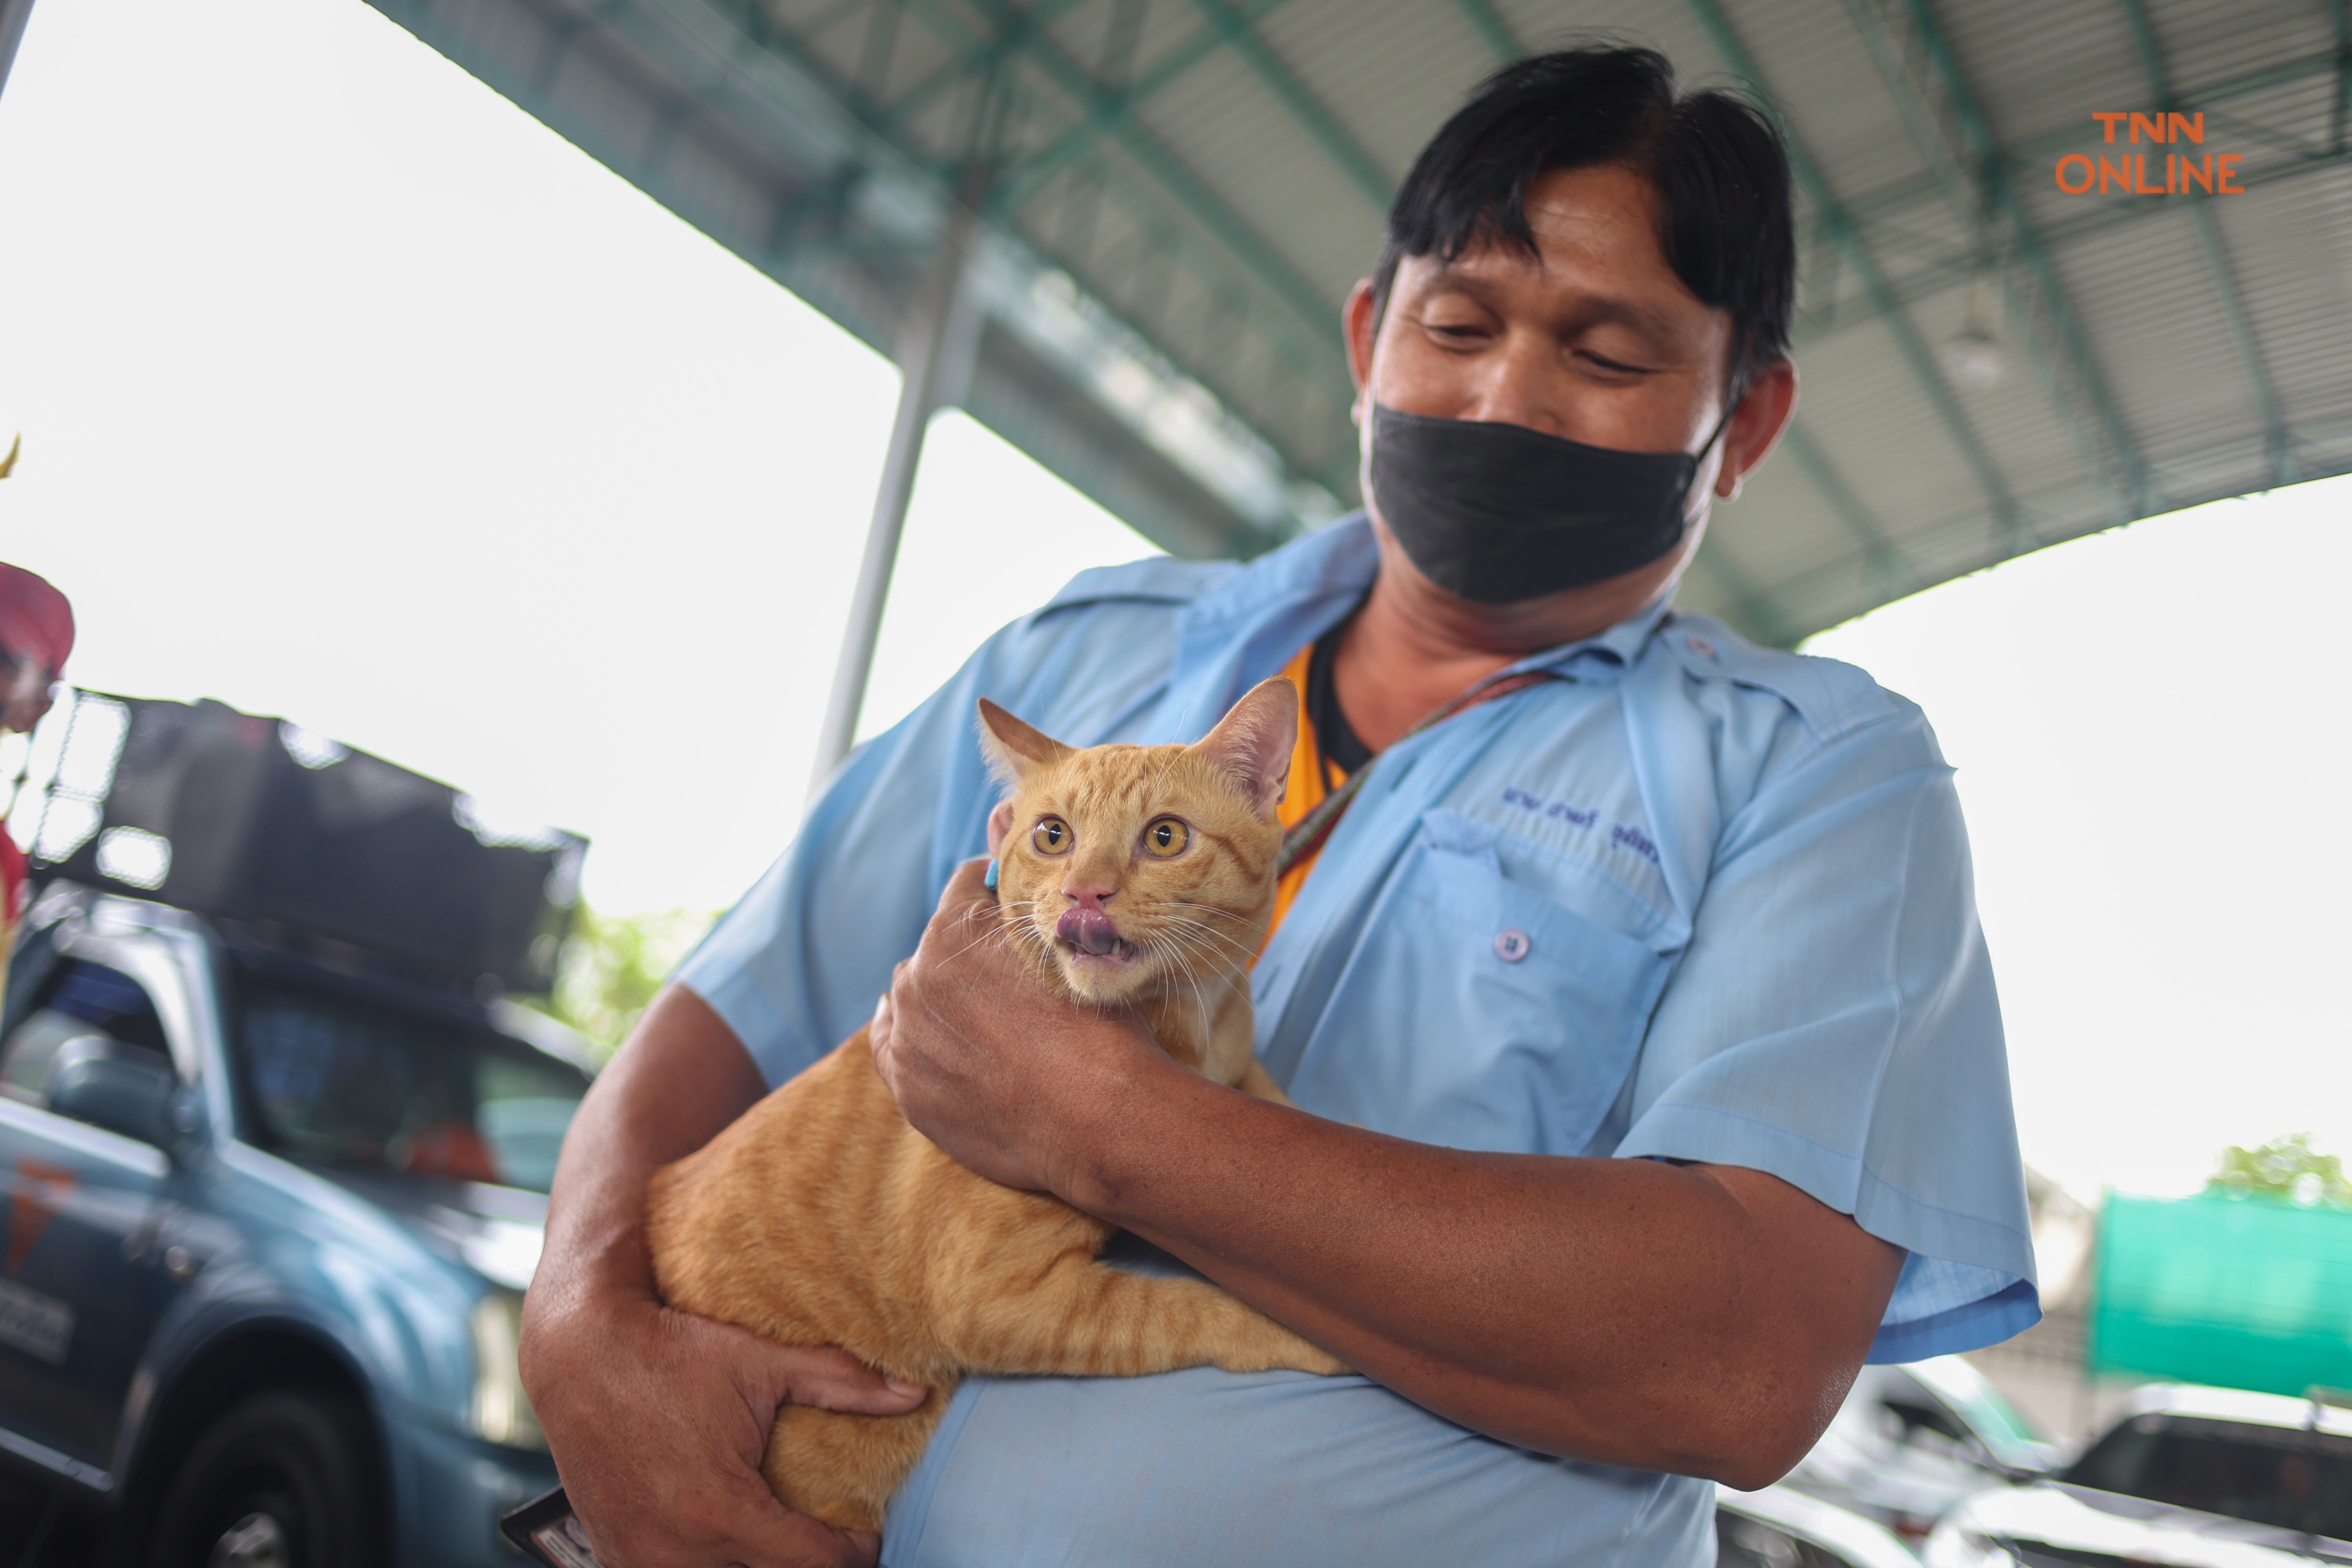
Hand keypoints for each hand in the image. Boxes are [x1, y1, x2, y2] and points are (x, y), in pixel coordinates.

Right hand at [525, 1283, 925, 1566]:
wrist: (578, 1355)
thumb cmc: (672, 1354)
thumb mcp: (761, 1364)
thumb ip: (842, 1383)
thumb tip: (916, 1391)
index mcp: (721, 1511)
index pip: (810, 1564)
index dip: (852, 1555)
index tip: (868, 1539)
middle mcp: (677, 1551)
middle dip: (802, 1567)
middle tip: (827, 1543)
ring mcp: (639, 1561)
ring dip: (753, 1567)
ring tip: (781, 1543)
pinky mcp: (614, 1557)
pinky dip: (706, 1567)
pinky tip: (727, 1546)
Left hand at [867, 857, 1164, 1199]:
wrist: (1097, 1121)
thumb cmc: (1097, 1033)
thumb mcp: (1072, 951)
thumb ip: (1030, 922)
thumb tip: (1015, 902)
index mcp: (955, 930)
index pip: (968, 883)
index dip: (997, 891)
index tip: (1012, 906)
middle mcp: (917, 977)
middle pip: (938, 943)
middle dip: (969, 950)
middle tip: (1010, 975)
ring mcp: (907, 1036)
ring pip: (914, 994)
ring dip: (941, 996)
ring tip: (983, 1018)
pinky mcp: (908, 1088)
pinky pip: (889, 1043)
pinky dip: (907, 1033)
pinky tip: (921, 1032)